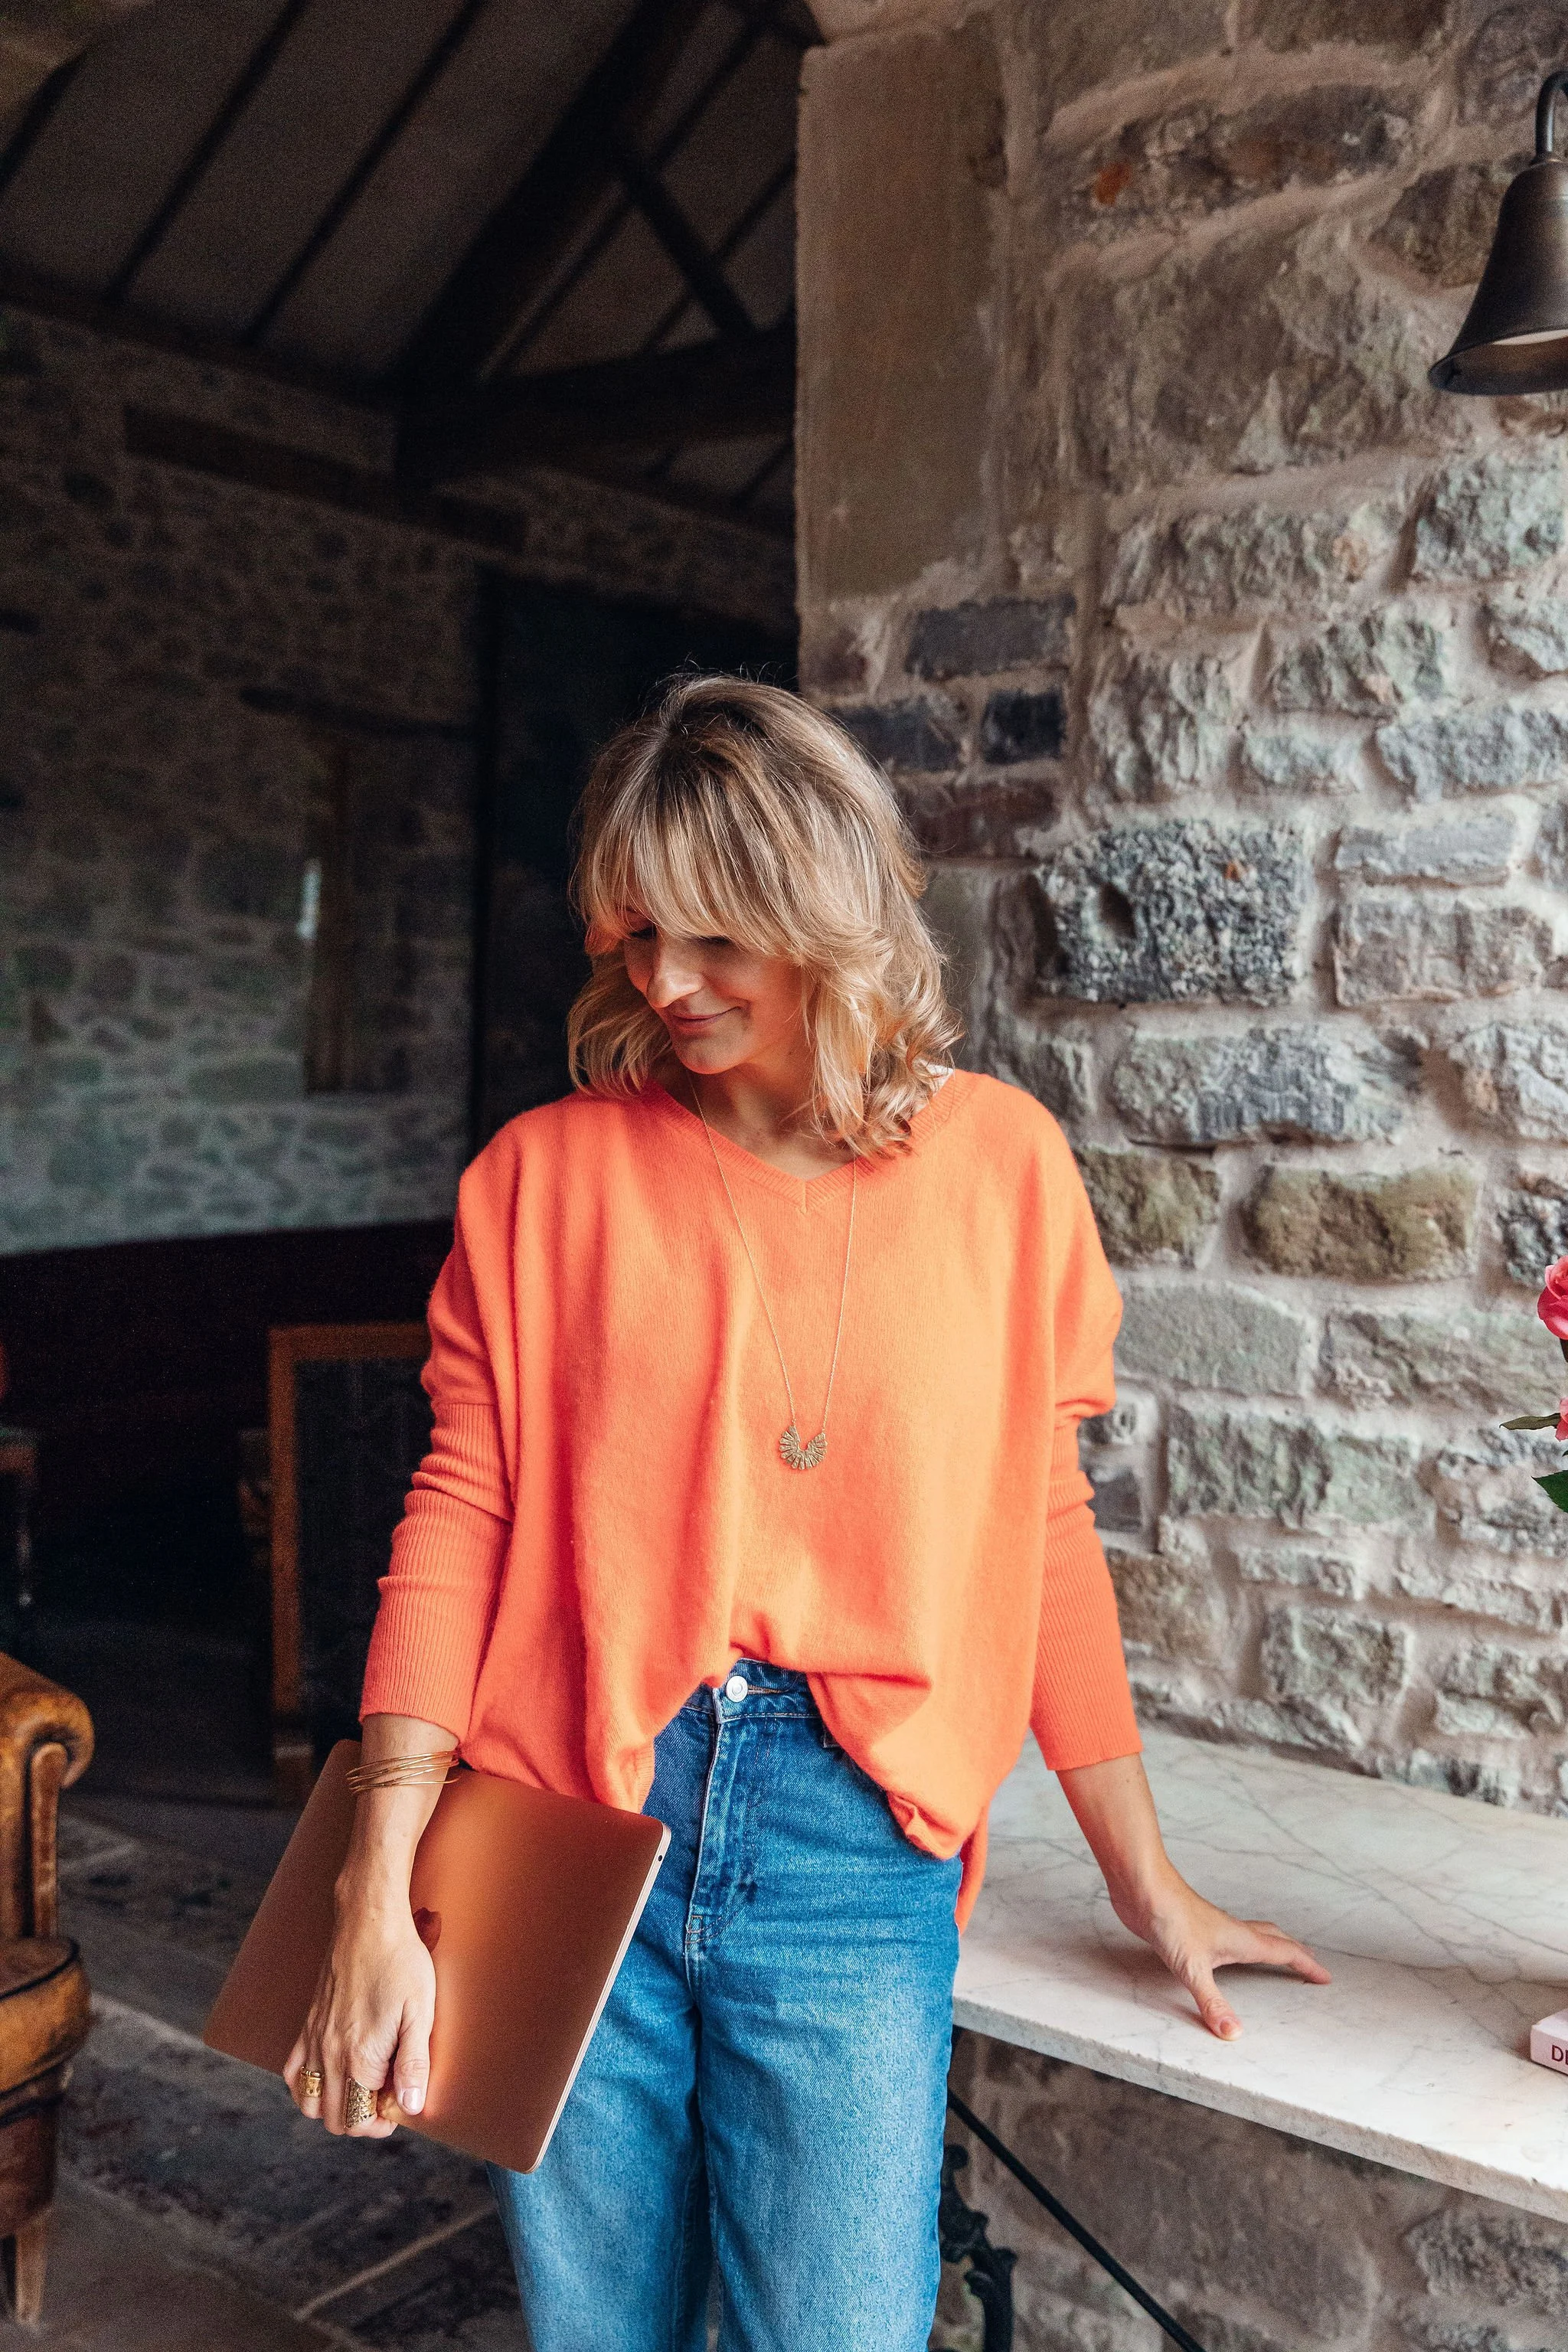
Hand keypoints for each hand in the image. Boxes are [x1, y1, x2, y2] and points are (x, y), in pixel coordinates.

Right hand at [284, 1882, 435, 2135]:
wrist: (369, 1922)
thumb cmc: (401, 1963)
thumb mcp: (420, 2013)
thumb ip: (414, 2064)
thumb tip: (410, 2107)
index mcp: (359, 2056)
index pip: (360, 2118)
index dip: (382, 2123)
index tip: (399, 2106)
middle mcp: (329, 2054)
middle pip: (334, 2117)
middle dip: (360, 2120)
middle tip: (384, 2100)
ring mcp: (313, 2040)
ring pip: (310, 2102)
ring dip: (333, 2107)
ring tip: (361, 2090)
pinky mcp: (307, 2024)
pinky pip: (293, 2073)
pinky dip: (307, 2086)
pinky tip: (331, 2075)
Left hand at [1113, 1868, 1330, 2040]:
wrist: (1143, 1887)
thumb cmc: (1170, 1919)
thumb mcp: (1192, 1967)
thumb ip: (1213, 2002)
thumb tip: (1234, 2033)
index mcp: (1242, 1939)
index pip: (1285, 1952)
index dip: (1307, 1965)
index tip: (1326, 1977)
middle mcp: (1232, 1931)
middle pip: (1274, 1938)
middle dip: (1294, 1952)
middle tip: (1309, 1963)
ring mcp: (1213, 1927)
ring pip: (1253, 1934)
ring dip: (1271, 1944)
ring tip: (1276, 1956)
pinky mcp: (1194, 1927)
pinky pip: (1229, 1937)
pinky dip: (1242, 1945)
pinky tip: (1226, 1953)